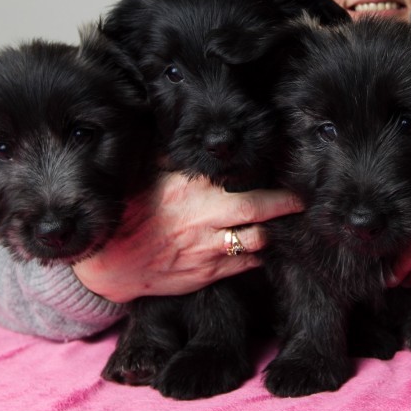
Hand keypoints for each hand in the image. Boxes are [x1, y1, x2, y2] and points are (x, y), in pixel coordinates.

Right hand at [72, 172, 302, 302]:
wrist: (108, 263)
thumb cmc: (129, 213)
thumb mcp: (146, 176)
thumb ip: (172, 156)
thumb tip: (194, 135)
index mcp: (190, 192)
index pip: (238, 182)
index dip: (268, 180)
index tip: (286, 171)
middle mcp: (203, 221)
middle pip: (257, 213)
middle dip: (285, 206)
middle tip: (303, 200)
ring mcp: (207, 251)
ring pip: (257, 242)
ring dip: (275, 233)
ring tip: (288, 224)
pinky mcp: (207, 275)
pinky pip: (245, 265)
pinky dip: (259, 255)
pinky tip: (265, 247)